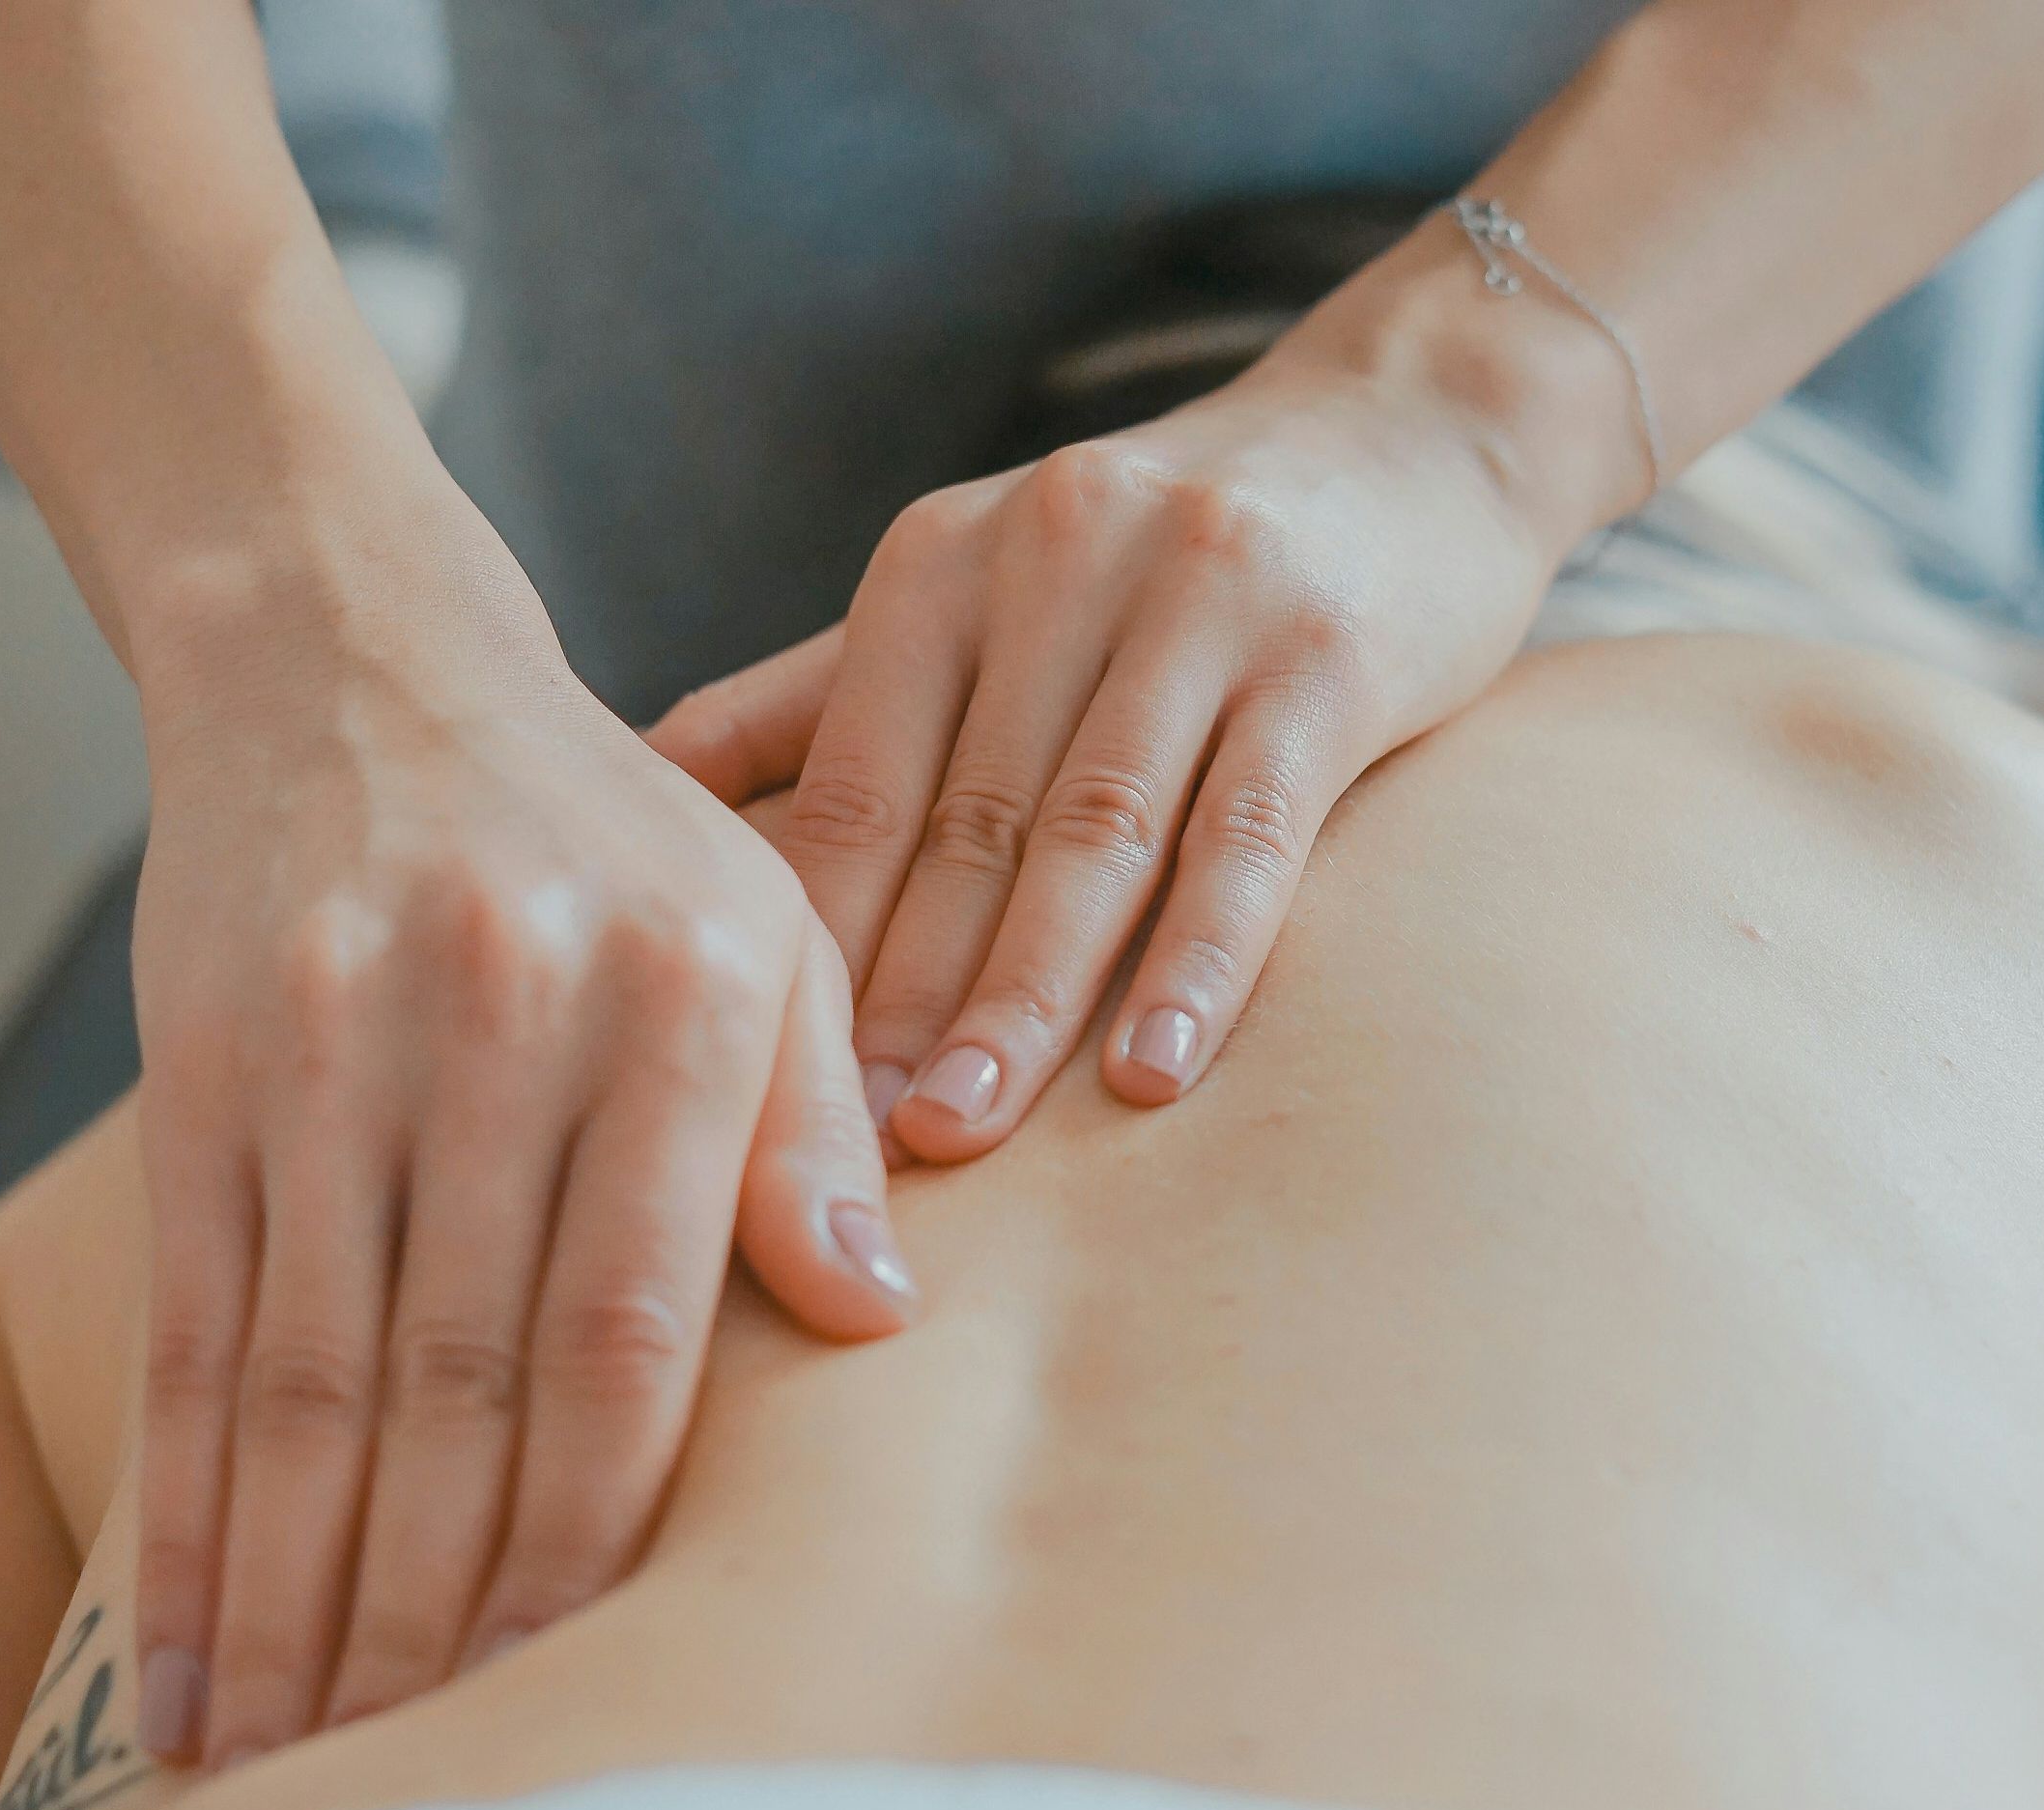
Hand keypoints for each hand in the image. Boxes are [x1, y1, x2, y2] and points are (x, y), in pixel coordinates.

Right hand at [125, 493, 914, 1769]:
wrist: (358, 661)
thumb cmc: (605, 833)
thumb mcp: (763, 930)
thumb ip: (814, 1127)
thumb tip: (874, 1325)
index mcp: (684, 999)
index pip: (634, 1326)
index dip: (597, 1525)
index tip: (581, 1677)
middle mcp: (506, 1018)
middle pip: (463, 1378)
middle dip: (439, 1605)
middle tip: (427, 1770)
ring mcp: (336, 1042)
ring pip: (313, 1377)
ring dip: (301, 1594)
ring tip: (293, 1754)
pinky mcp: (205, 1064)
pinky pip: (195, 1323)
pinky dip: (185, 1505)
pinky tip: (189, 1643)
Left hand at [650, 320, 1579, 1163]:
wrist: (1405, 427)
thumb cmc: (1157, 550)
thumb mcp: (974, 584)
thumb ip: (818, 692)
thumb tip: (638, 782)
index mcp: (941, 563)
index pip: (852, 783)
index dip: (807, 941)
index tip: (756, 1088)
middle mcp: (1055, 560)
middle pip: (962, 823)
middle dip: (898, 997)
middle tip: (842, 1150)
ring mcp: (1199, 599)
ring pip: (1094, 834)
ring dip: (1024, 996)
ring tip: (963, 1131)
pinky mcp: (1328, 653)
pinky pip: (1252, 829)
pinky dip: (1201, 957)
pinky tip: (1153, 1072)